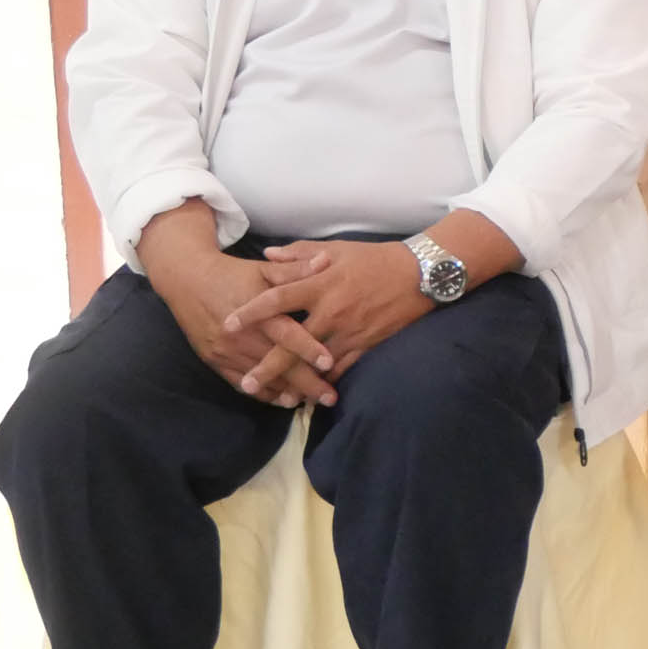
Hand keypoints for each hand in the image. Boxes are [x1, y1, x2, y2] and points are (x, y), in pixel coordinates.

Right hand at [146, 248, 336, 406]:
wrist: (186, 280)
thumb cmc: (233, 273)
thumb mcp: (264, 269)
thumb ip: (295, 270)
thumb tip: (327, 261)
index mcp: (257, 313)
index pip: (286, 335)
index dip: (308, 349)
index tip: (329, 364)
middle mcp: (241, 337)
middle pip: (277, 365)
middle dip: (306, 384)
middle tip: (330, 398)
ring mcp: (226, 352)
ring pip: (261, 380)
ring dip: (287, 392)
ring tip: (312, 402)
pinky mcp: (214, 361)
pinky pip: (241, 384)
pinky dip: (263, 394)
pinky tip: (283, 399)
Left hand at [223, 240, 434, 373]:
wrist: (420, 274)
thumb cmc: (375, 258)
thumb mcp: (337, 249)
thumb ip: (300, 254)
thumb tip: (267, 255)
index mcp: (321, 283)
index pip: (278, 298)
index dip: (252, 312)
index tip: (228, 325)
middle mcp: (332, 311)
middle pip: (293, 343)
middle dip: (269, 366)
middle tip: (247, 384)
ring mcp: (350, 331)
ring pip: (317, 363)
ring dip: (297, 382)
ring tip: (277, 399)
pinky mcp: (367, 343)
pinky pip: (343, 367)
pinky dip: (326, 381)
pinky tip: (313, 394)